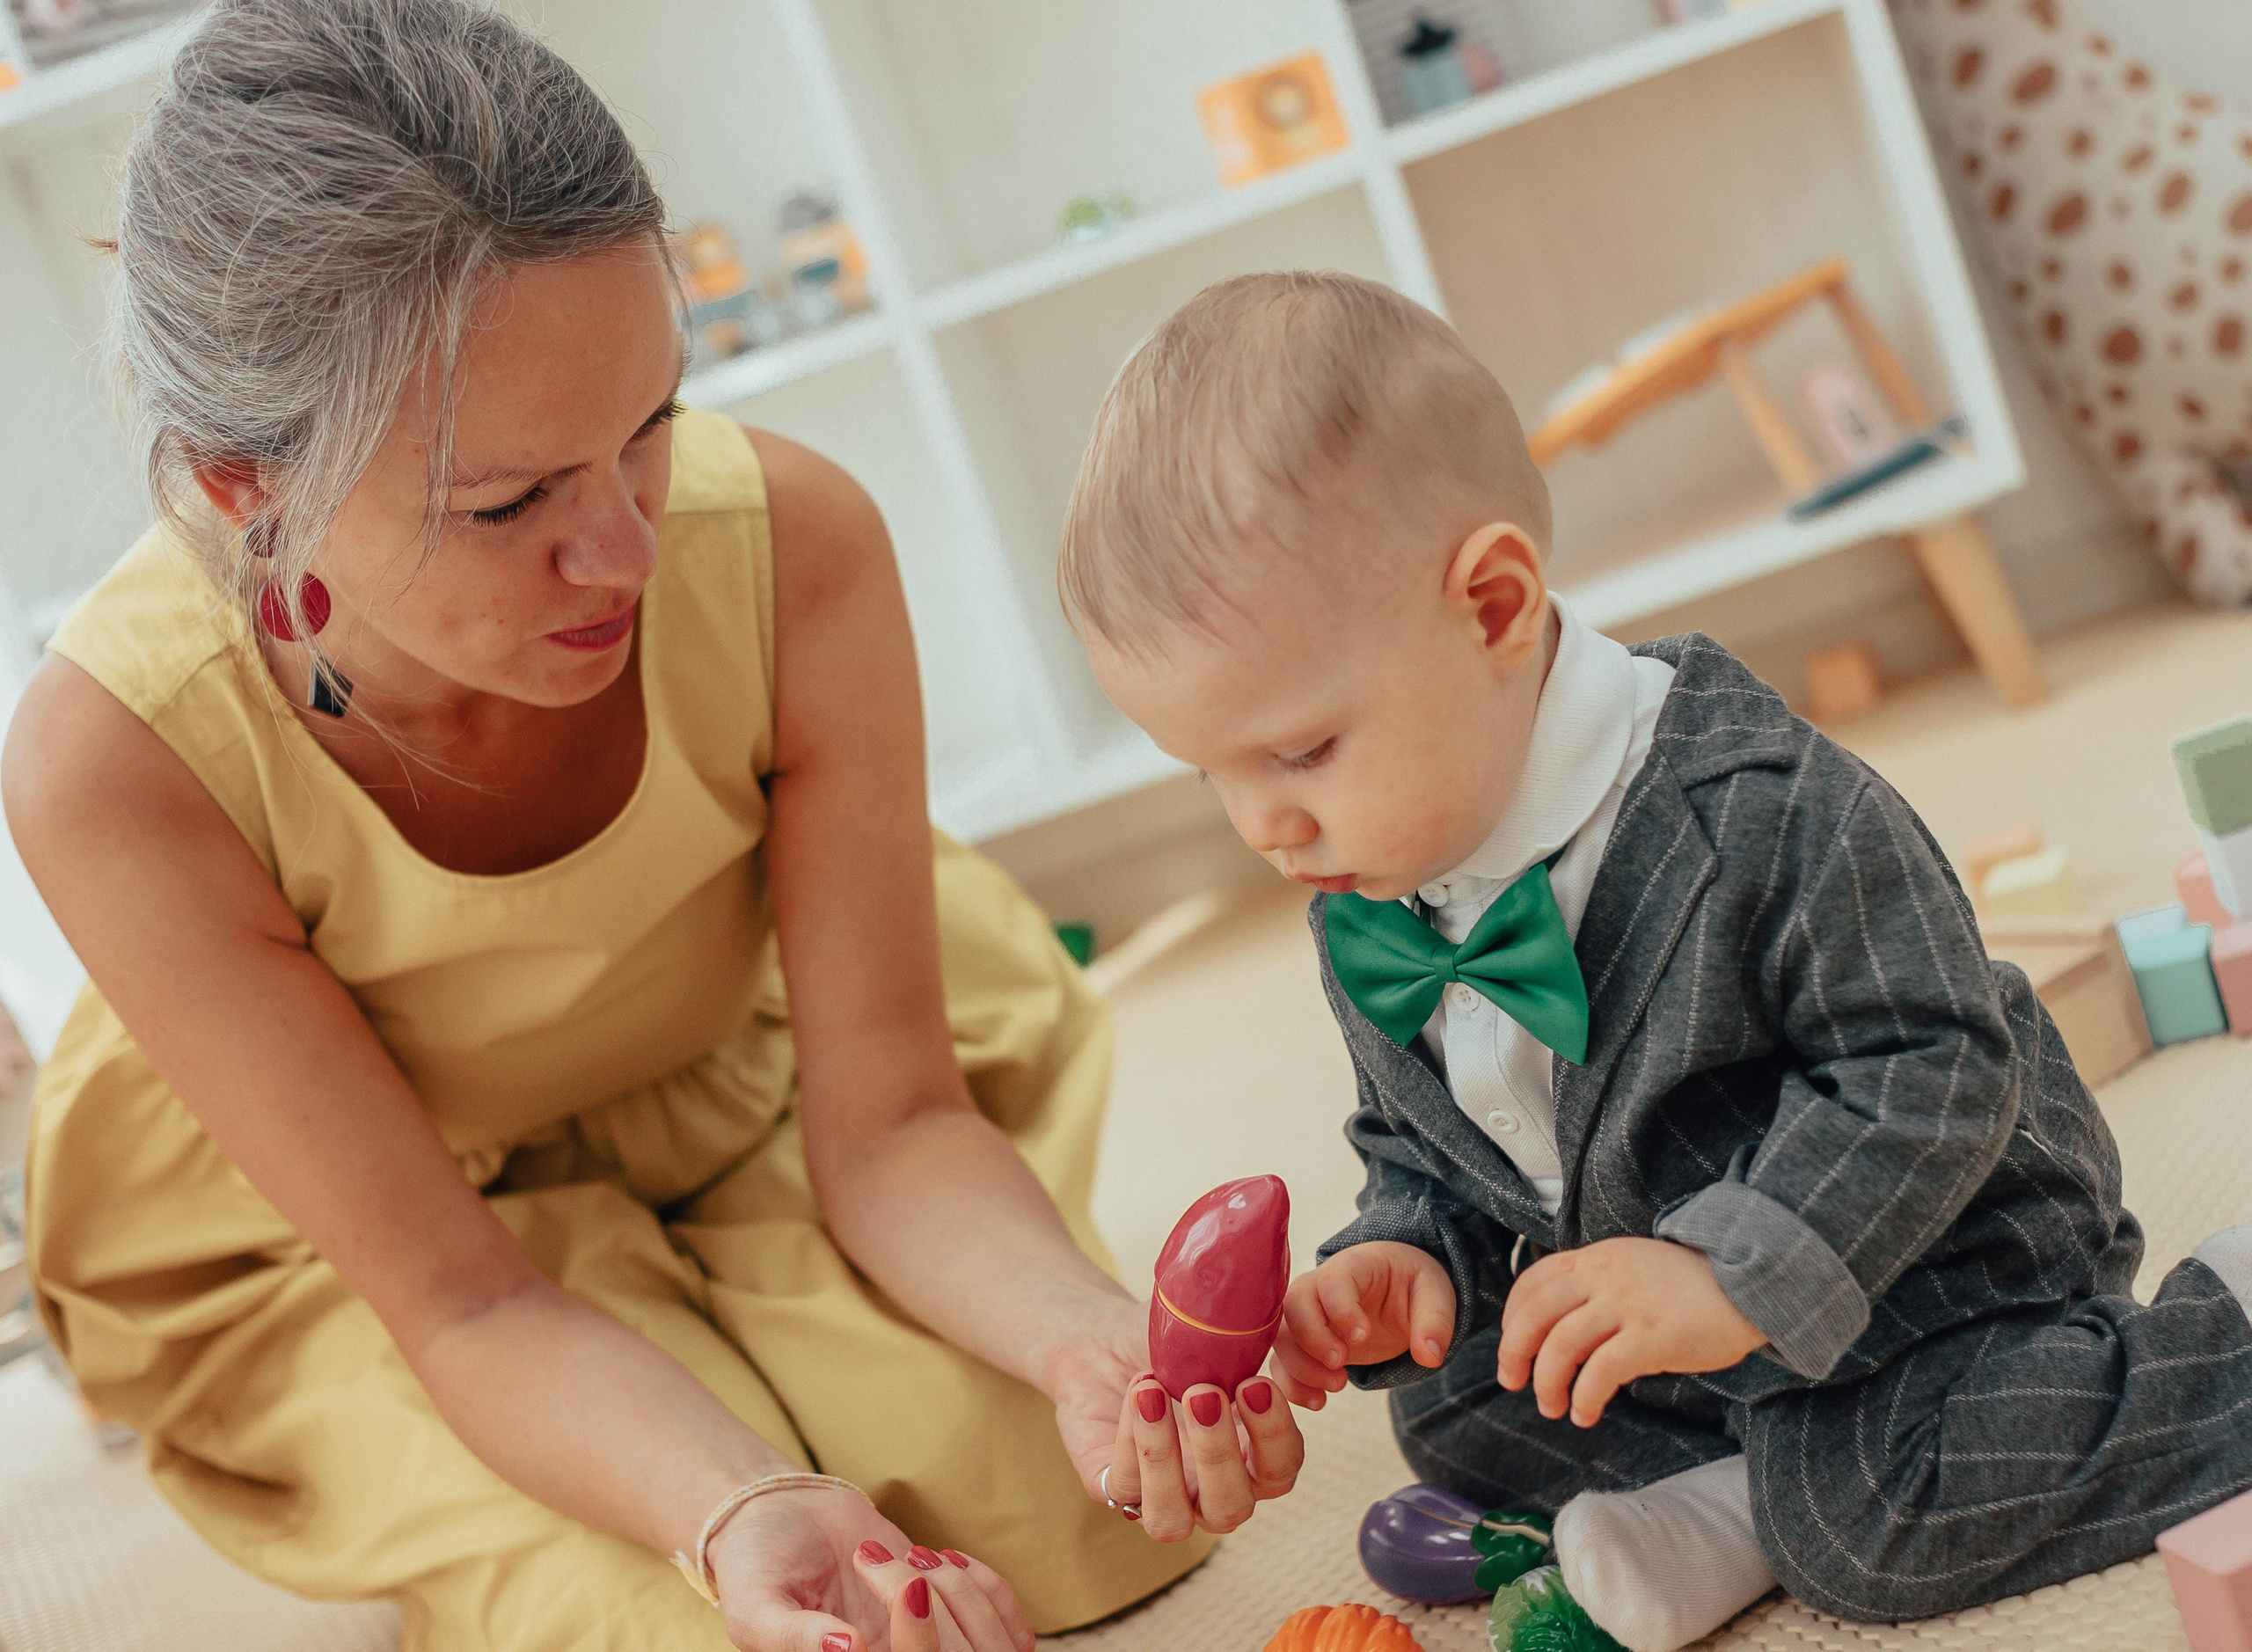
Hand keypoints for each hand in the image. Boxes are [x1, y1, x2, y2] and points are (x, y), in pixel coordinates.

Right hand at [710, 1484, 1033, 1650]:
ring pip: (989, 1649)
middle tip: (892, 1560)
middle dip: (937, 1609)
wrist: (783, 1520)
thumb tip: (847, 1650)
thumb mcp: (757, 1606)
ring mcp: (930, 1650)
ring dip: (961, 1594)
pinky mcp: (956, 1620)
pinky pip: (1008, 1627)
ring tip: (911, 1556)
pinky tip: (948, 1561)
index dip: (923, 1643)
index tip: (910, 1584)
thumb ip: (793, 1637)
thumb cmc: (758, 1567)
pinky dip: (989, 1589)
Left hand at [1044, 1295, 1304, 1542]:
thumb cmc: (1174, 1342)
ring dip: (1165, 1461)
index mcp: (1250, 1457)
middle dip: (1218, 1454)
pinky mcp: (1114, 1491)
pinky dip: (1130, 1438)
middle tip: (1203, 1392)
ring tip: (1155, 1393)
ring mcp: (1161, 1496)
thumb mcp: (1217, 1332)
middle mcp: (1210, 1489)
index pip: (1280, 1470)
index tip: (1255, 1384)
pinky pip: (1124, 1488)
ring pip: (1172, 1522)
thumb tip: (1285, 1330)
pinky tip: (1137, 1390)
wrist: (1105, 1342)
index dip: (1274, 1436)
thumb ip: (1257, 1337)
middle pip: (1232, 1508)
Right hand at [1270, 1242, 1455, 1408]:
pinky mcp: (1303, 1343)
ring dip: (1301, 1366)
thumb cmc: (1412, 1286)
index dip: (1341, 1309)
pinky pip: (1281, 1362)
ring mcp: (1307, 1314)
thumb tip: (1429, 1357)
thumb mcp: (1435, 1295)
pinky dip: (1291, 1385)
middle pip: (1293, 1305)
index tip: (1363, 1338)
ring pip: (1280, 1336)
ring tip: (1338, 1385)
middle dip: (1312, 1339)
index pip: (1333, 1280)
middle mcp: (1320, 1286)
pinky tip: (1318, 1402)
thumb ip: (1435, 1322)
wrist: (1397, 1292)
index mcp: (1354, 1266)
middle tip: (1342, 1364)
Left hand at [1497, 1238, 1765, 1428]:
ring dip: (1548, 1382)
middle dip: (1514, 1351)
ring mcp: (1627, 1305)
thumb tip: (1562, 1328)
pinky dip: (1584, 1397)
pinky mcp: (1652, 1337)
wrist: (1751, 1282)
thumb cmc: (1691, 1285)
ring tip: (1551, 1406)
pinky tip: (1585, 1414)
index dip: (1513, 1317)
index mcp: (1596, 1259)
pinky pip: (1602, 1371)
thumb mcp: (1633, 1267)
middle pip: (1536, 1314)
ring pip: (1562, 1345)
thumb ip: (1597, 1285)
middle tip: (1513, 1381)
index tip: (1513, 1345)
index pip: (1534, 1282)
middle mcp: (1604, 1277)